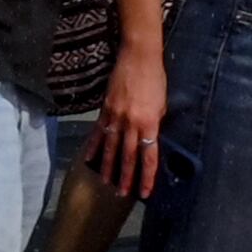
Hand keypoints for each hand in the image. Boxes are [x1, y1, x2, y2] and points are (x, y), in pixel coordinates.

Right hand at [94, 41, 168, 198]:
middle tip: (122, 194)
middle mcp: (131, 124)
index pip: (149, 156)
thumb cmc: (156, 80)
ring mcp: (116, 118)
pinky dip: (93, 147)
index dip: (146, 176)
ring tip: (105, 182)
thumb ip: (154, 124)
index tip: (144, 192)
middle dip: (126, 177)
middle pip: (128, 157)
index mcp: (149, 124)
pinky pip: (98, 133)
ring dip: (108, 167)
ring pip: (111, 149)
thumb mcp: (162, 104)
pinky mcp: (105, 110)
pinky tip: (89, 160)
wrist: (139, 58)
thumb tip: (149, 142)